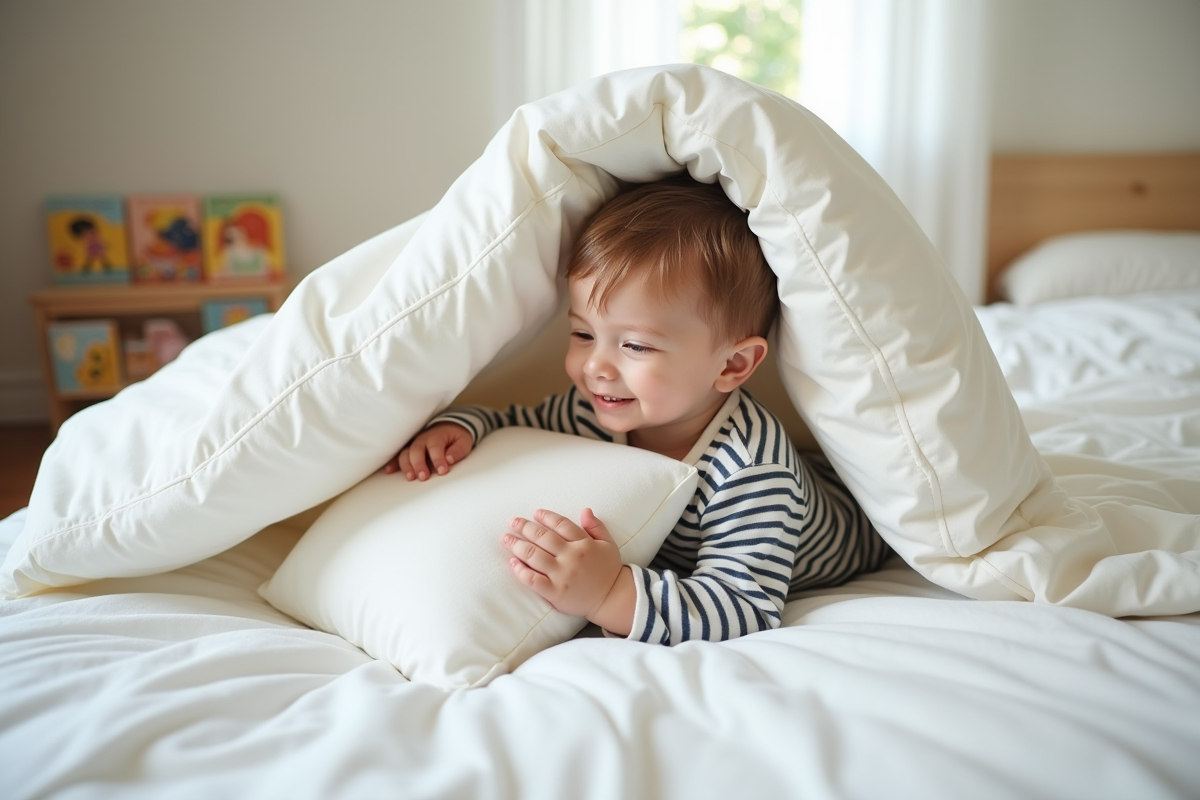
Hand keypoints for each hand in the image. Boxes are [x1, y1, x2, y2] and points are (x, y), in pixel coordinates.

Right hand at [384, 422, 473, 480]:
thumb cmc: (456, 436)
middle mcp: (423, 439)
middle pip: (417, 450)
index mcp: (437, 436)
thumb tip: (449, 459)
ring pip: (405, 453)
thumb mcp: (464, 441)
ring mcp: (414, 444)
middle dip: (419, 464)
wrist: (448, 427)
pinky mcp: (409, 450)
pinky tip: (389, 471)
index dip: (438, 459)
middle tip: (423, 477)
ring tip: (410, 477)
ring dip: (406, 465)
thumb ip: (458, 450)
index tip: (442, 471)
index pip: (436, 447)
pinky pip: (399, 455)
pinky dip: (393, 463)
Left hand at [502, 507, 625, 620]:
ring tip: (506, 538)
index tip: (536, 514)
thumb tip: (585, 510)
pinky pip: (533, 580)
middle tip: (513, 522)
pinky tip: (513, 562)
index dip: (547, 517)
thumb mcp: (608, 544)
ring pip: (534, 556)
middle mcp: (571, 557)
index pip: (561, 524)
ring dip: (517, 545)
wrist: (611, 599)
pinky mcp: (555, 592)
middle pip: (543, 537)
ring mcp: (562, 575)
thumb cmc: (609, 570)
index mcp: (584, 544)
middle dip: (525, 527)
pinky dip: (521, 570)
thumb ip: (596, 526)